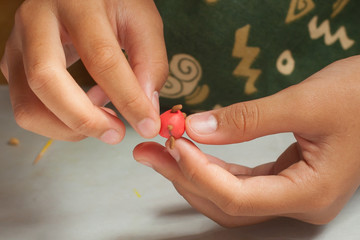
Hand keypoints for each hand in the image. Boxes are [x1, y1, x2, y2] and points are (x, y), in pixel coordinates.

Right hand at [0, 0, 166, 142]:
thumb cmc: (113, 3)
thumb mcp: (142, 21)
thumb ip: (150, 63)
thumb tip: (146, 111)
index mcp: (76, 3)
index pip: (101, 59)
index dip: (127, 99)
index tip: (148, 125)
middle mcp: (36, 20)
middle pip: (46, 82)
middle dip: (85, 120)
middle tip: (116, 133)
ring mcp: (17, 43)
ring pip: (28, 105)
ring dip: (70, 126)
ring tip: (104, 115)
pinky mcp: (12, 63)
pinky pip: (29, 106)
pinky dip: (60, 119)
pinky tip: (87, 104)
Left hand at [134, 56, 359, 225]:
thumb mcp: (304, 102)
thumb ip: (248, 119)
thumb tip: (197, 127)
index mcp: (310, 193)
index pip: (240, 198)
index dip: (200, 173)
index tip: (174, 143)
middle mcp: (298, 201)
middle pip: (228, 202)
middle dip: (185, 176)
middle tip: (150, 152)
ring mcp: (291, 192)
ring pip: (230, 195)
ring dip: (194, 172)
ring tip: (162, 149)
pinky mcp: (285, 177)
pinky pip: (241, 180)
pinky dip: (213, 166)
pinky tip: (192, 150)